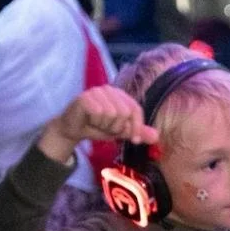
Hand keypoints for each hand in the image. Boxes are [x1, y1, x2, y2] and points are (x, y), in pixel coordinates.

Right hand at [39, 85, 158, 163]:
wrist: (72, 129)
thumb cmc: (97, 127)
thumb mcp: (120, 131)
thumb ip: (137, 131)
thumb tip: (157, 136)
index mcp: (121, 95)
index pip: (136, 109)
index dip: (137, 126)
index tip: (134, 141)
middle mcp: (110, 90)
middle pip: (124, 113)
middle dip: (116, 128)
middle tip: (105, 128)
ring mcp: (97, 91)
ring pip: (111, 114)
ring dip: (104, 126)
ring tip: (96, 123)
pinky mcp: (85, 97)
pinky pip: (98, 113)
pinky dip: (94, 122)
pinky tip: (88, 120)